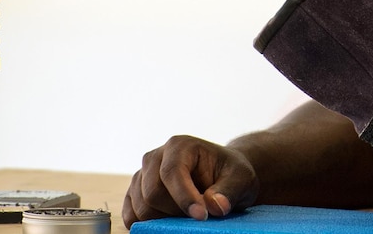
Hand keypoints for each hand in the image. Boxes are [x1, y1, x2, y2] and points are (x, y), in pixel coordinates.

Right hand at [122, 135, 259, 227]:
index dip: (184, 198)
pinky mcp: (135, 194)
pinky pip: (131, 215)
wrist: (221, 175)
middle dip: (176, 211)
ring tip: (188, 214)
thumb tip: (215, 206)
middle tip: (200, 215)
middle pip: (152, 194)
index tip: (202, 216)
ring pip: (141, 207)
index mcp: (179, 146)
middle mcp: (155, 157)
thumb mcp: (241, 179)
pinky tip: (167, 223)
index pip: (172, 173)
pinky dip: (147, 226)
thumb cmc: (230, 173)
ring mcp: (142, 176)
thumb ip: (229, 191)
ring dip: (164, 220)